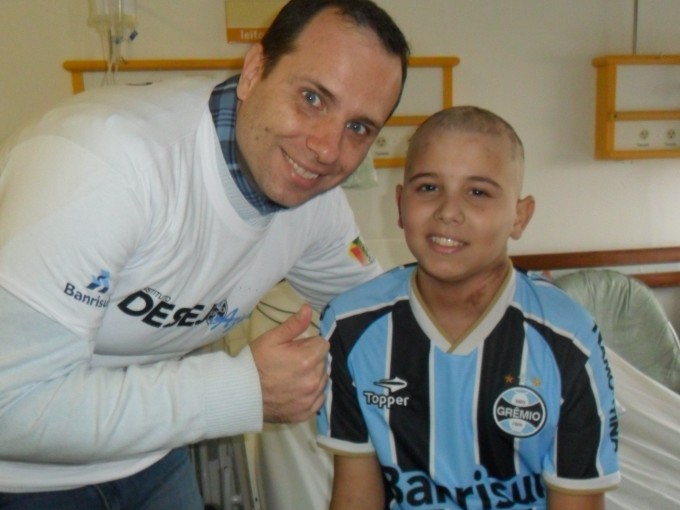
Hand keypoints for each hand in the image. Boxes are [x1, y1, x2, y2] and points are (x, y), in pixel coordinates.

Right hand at [250, 304, 328, 422]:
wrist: (240, 393)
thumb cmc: (255, 362)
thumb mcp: (272, 339)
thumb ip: (294, 324)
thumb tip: (308, 309)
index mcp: (308, 360)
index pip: (323, 345)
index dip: (309, 344)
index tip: (295, 349)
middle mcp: (314, 380)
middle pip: (323, 363)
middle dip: (311, 359)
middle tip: (291, 363)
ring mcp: (310, 399)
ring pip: (322, 380)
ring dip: (312, 376)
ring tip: (291, 377)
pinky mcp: (305, 413)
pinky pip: (317, 399)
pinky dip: (310, 394)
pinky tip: (295, 391)